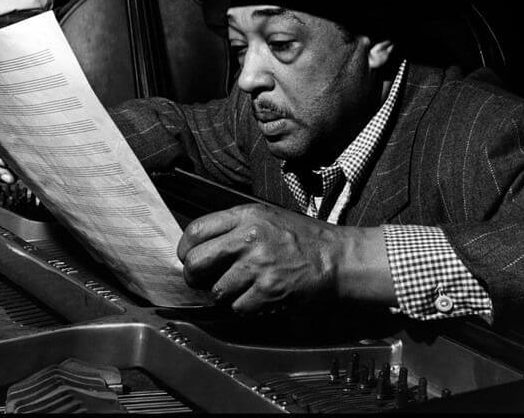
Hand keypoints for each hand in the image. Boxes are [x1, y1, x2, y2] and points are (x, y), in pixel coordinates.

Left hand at [177, 203, 346, 313]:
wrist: (338, 259)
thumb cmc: (302, 239)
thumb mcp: (266, 217)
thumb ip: (234, 227)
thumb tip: (200, 245)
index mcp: (247, 216)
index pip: (196, 230)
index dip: (185, 249)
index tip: (188, 257)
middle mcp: (250, 238)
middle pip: (196, 262)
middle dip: (194, 276)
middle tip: (202, 280)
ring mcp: (259, 266)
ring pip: (216, 290)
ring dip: (224, 294)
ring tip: (241, 287)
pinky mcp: (269, 291)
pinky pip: (238, 308)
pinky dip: (244, 307)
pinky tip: (258, 297)